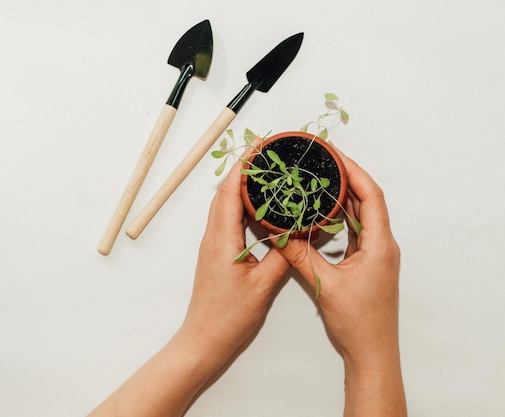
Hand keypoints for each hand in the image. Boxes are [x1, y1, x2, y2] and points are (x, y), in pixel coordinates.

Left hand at [181, 157, 290, 364]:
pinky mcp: (219, 253)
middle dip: (245, 169)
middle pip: (225, 192)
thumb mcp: (264, 285)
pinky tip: (262, 208)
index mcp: (222, 238)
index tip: (260, 146)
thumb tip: (299, 232)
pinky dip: (244, 206)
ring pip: (226, 205)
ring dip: (243, 186)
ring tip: (268, 174)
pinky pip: (230, 220)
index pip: (229, 191)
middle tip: (269, 154)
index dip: (244, 165)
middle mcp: (214, 236)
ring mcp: (214, 244)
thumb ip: (283, 254)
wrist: (205, 339)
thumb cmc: (229, 316)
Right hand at [273, 151, 406, 415]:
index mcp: (380, 244)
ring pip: (363, 216)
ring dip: (345, 197)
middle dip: (348, 178)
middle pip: (368, 200)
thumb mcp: (325, 285)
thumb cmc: (358, 323)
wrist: (373, 352)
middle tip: (324, 161)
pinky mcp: (370, 264)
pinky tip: (325, 212)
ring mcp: (378, 254)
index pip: (371, 195)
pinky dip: (343, 218)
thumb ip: (302, 255)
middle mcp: (383, 245)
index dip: (354, 171)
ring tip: (322, 179)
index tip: (335, 155)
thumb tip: (281, 233)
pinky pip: (357, 231)